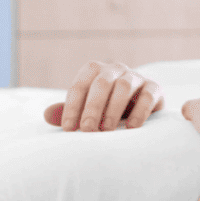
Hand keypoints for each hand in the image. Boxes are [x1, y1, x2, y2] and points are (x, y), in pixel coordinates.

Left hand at [43, 61, 164, 131]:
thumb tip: (45, 116)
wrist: (139, 107)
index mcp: (94, 71)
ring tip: (107, 131)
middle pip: (101, 84)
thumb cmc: (105, 108)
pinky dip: (139, 111)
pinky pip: (148, 95)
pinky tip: (131, 128)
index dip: (72, 107)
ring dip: (113, 109)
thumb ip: (67, 112)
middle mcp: (114, 69)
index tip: (68, 129)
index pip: (79, 86)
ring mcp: (135, 76)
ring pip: (124, 86)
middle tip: (87, 130)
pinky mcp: (154, 87)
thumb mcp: (85, 110)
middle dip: (92, 108)